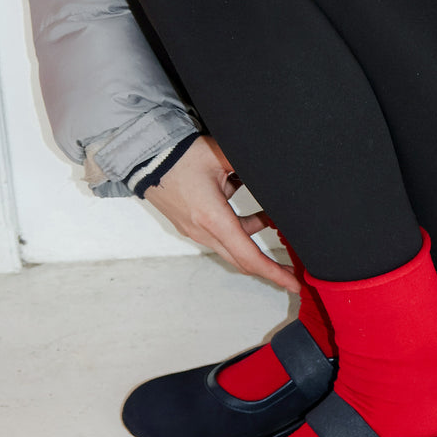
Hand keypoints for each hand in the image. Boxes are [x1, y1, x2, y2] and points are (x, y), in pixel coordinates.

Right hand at [143, 135, 299, 292]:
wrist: (143, 156)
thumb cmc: (178, 155)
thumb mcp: (221, 155)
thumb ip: (251, 164)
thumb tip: (277, 168)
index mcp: (213, 218)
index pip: (249, 255)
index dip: (274, 272)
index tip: (293, 282)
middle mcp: (203, 231)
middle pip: (241, 261)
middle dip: (270, 268)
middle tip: (293, 271)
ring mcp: (194, 230)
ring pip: (232, 246)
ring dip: (253, 240)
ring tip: (275, 222)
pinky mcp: (190, 225)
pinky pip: (220, 236)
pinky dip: (240, 231)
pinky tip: (254, 214)